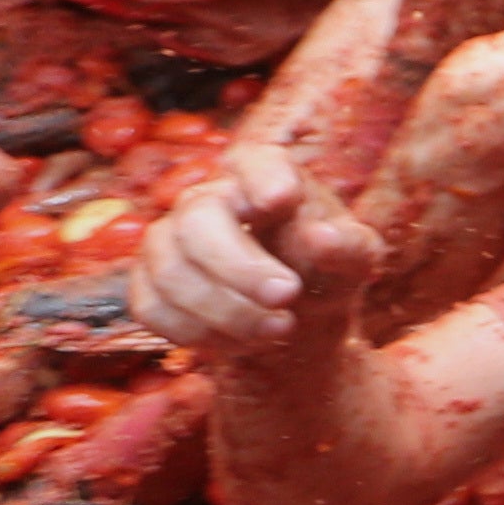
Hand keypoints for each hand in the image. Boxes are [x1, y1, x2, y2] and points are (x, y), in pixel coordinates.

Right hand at [128, 146, 380, 352]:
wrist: (292, 312)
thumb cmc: (324, 269)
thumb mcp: (355, 259)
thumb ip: (348, 246)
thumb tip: (321, 236)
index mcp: (263, 173)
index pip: (253, 161)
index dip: (261, 178)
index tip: (280, 200)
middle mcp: (208, 197)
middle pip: (197, 220)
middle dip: (239, 267)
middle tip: (287, 295)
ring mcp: (168, 238)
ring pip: (170, 270)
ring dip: (225, 311)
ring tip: (279, 329)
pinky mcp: (148, 282)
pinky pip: (151, 308)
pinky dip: (197, 333)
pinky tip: (240, 343)